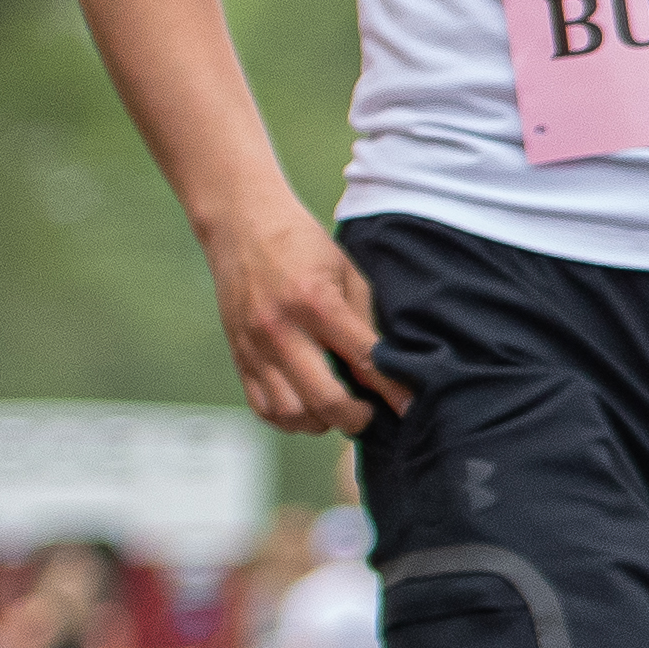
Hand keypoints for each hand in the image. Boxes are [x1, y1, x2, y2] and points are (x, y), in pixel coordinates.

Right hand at [209, 199, 398, 430]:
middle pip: (323, 400)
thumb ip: (365, 321)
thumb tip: (391, 366)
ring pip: (290, 413)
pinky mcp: (237, 356)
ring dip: (320, 421)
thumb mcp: (348, 273)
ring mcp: (254, 347)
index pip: (364, 360)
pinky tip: (307, 406)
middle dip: (355, 418)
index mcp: (316, 303)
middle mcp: (281, 331)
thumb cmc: (304, 246)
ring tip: (337, 408)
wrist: (242, 226)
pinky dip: (289, 418)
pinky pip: (262, 407)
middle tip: (370, 414)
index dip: (392, 390)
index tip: (411, 408)